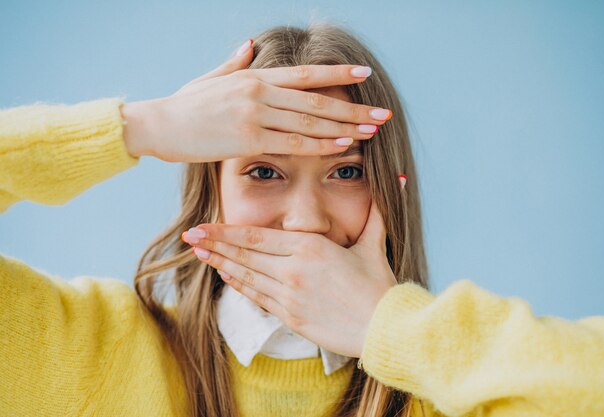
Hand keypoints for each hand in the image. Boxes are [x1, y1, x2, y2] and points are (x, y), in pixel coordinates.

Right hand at [122, 39, 392, 161]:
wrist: (157, 125)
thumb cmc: (185, 105)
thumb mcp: (211, 78)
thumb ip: (236, 62)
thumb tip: (252, 45)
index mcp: (254, 77)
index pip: (306, 74)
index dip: (338, 73)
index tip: (366, 74)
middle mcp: (259, 93)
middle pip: (317, 101)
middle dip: (353, 108)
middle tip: (382, 114)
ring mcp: (254, 116)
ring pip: (309, 123)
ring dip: (344, 127)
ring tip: (371, 130)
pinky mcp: (247, 141)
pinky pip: (292, 144)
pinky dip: (319, 146)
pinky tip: (341, 146)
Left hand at [181, 199, 397, 357]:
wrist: (384, 328)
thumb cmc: (379, 286)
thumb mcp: (373, 244)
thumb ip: (374, 212)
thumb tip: (393, 179)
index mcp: (311, 247)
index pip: (258, 237)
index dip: (227, 231)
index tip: (205, 226)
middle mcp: (294, 269)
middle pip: (245, 253)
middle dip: (215, 244)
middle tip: (190, 236)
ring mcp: (289, 295)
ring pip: (246, 276)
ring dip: (221, 264)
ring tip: (199, 255)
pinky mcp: (291, 317)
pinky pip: (257, 298)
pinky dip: (239, 286)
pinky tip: (225, 277)